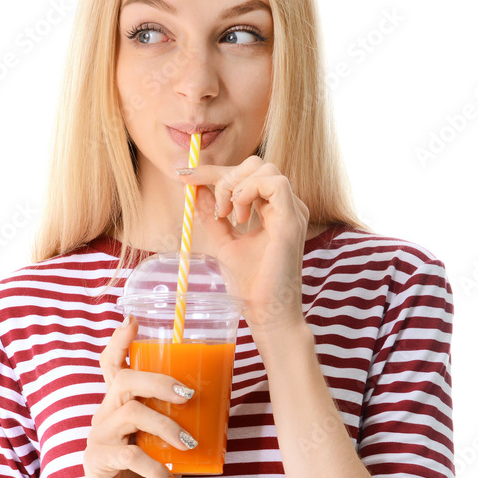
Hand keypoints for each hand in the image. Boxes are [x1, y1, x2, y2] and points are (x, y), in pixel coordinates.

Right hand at [79, 315, 192, 477]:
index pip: (112, 365)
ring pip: (130, 412)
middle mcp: (104, 415)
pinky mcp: (98, 462)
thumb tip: (220, 407)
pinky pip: (130, 455)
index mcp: (119, 406)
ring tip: (187, 443)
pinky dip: (158, 467)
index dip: (120, 341)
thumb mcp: (167, 449)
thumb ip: (180, 426)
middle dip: (158, 380)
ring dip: (165, 425)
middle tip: (188, 394)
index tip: (134, 320)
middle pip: (124, 380)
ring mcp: (98, 438)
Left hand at [175, 155, 309, 336]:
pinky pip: (275, 183)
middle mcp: (286, 206)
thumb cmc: (251, 284)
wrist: (267, 313)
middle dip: (223, 175)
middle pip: (256, 164)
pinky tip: (238, 215)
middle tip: (212, 206)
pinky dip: (248, 191)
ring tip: (226, 214)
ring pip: (265, 168)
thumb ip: (213, 215)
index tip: (184, 174)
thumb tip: (194, 190)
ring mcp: (292, 211)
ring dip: (235, 185)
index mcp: (273, 210)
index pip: (245, 174)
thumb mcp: (225, 242)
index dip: (213, 171)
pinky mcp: (292, 220)